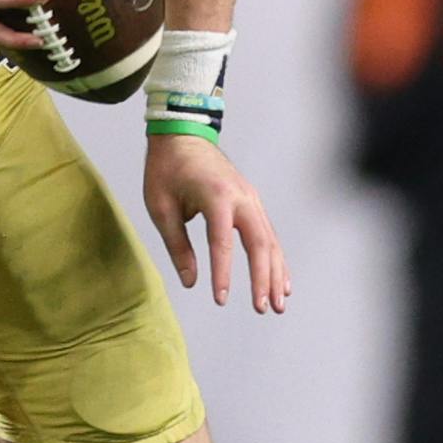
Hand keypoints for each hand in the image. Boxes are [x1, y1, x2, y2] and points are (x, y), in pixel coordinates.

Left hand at [144, 135, 292, 314]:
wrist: (183, 133)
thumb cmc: (167, 169)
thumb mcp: (161, 207)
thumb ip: (177, 246)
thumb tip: (191, 282)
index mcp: (216, 196)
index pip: (222, 242)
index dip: (223, 273)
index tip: (220, 299)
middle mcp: (241, 197)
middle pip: (260, 243)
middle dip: (263, 278)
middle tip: (263, 309)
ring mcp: (251, 198)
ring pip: (270, 241)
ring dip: (275, 273)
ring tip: (279, 305)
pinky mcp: (252, 202)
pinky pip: (268, 234)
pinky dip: (276, 259)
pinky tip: (281, 282)